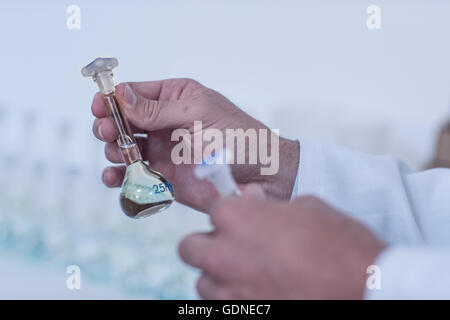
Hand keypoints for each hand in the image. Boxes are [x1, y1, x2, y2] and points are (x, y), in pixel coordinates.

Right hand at [91, 78, 298, 211]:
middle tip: (109, 133)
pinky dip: (121, 177)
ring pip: (125, 148)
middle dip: (111, 126)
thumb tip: (121, 95)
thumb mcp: (198, 114)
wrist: (261, 175)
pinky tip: (114, 178)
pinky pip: (135, 175)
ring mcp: (164, 150)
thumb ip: (158, 110)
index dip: (113, 100)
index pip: (135, 94)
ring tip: (119, 154)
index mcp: (175, 98)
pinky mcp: (165, 177)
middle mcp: (165, 123)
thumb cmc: (238, 137)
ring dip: (114, 151)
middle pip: (124, 121)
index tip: (99, 108)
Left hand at [178, 186, 384, 298]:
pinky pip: (220, 305)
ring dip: (218, 275)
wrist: (365, 289)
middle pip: (189, 247)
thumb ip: (272, 206)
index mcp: (239, 218)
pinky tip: (257, 293)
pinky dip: (232, 298)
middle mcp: (224, 254)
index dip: (231, 211)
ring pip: (202, 281)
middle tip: (232, 246)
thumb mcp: (308, 208)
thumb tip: (256, 202)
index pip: (215, 208)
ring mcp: (229, 291)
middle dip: (208, 244)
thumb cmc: (341, 245)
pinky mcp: (241, 315)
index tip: (243, 216)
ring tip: (245, 274)